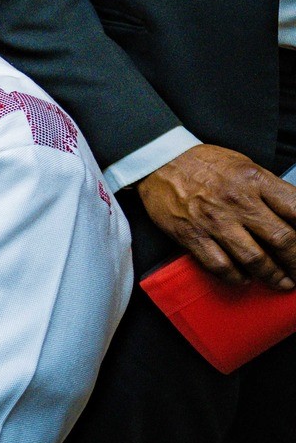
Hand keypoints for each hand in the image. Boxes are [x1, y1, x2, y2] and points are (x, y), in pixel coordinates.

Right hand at [138, 144, 295, 288]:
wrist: (158, 161)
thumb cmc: (203, 164)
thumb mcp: (244, 166)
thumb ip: (269, 191)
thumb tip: (293, 217)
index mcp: (254, 180)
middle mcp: (238, 201)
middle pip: (283, 240)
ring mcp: (214, 220)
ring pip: (255, 259)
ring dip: (274, 276)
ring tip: (282, 281)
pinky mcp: (192, 235)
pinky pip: (221, 266)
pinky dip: (237, 277)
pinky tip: (244, 278)